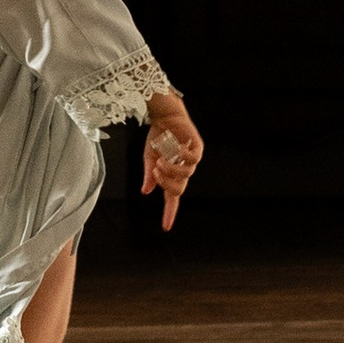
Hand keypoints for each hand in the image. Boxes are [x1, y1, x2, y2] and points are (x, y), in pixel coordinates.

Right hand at [142, 90, 202, 227]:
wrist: (164, 115)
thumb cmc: (158, 137)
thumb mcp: (149, 158)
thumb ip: (149, 175)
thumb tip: (146, 192)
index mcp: (171, 175)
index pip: (171, 197)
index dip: (169, 212)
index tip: (166, 227)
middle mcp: (182, 170)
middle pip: (178, 189)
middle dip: (166, 183)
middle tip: (155, 172)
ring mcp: (191, 160)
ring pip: (185, 175)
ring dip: (170, 170)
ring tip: (160, 161)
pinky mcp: (197, 148)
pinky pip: (193, 158)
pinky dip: (182, 156)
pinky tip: (175, 149)